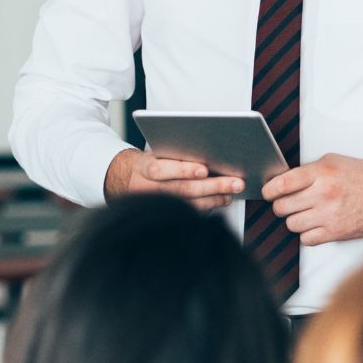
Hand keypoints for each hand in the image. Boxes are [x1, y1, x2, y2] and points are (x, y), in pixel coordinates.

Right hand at [104, 148, 242, 210]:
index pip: (160, 170)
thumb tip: (209, 148)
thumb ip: (174, 152)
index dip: (182, 170)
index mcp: (143, 168)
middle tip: (235, 182)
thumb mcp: (154, 152)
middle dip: (212, 186)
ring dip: (214, 198)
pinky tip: (222, 199)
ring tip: (233, 191)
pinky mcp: (164, 215)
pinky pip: (189, 213)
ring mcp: (156, 205)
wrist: (127, 181)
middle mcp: (148, 189)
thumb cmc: (149, 162)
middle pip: (181, 189)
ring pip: (187, 204)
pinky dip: (208, 206)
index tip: (203, 169)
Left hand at [262, 154, 362, 245]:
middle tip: (287, 203)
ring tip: (305, 213)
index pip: (282, 184)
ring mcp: (328, 215)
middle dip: (280, 205)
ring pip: (291, 224)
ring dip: (294, 220)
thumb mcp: (334, 162)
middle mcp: (323, 194)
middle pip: (282, 207)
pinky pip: (306, 239)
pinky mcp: (335, 233)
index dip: (269, 190)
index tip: (267, 193)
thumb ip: (309, 171)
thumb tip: (283, 181)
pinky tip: (315, 225)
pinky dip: (307, 234)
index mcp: (321, 173)